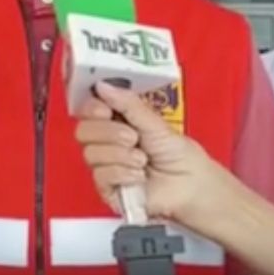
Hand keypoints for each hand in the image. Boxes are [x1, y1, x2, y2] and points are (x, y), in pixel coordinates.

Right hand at [74, 81, 234, 231]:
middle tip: (132, 136)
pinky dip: (122, 173)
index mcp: (116, 121)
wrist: (190, 184)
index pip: (88, 110)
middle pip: (83, 131)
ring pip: (91, 153)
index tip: (104, 109)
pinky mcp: (108, 188)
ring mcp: (105, 165)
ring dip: (120, 155)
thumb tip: (103, 86)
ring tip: (142, 159)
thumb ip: (128, 104)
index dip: (91, 107)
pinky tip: (139, 175)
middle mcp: (107, 142)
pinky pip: (100, 175)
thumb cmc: (177, 154)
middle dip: (108, 132)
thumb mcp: (154, 122)